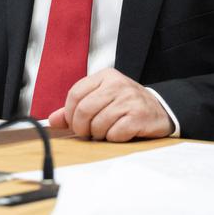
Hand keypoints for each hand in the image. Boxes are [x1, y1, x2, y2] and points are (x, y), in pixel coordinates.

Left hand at [46, 68, 173, 141]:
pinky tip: (120, 133)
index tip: (75, 122)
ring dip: (99, 134)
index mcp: (105, 76)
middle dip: (82, 128)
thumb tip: (53, 120)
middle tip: (89, 132)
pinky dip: (113, 138)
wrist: (160, 110)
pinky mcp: (139, 116)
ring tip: (107, 131)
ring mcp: (129, 99)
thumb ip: (76, 108)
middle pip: (84, 110)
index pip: (75, 94)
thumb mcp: (102, 98)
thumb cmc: (126, 105)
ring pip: (98, 124)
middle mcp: (117, 84)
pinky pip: (114, 133)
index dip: (70, 113)